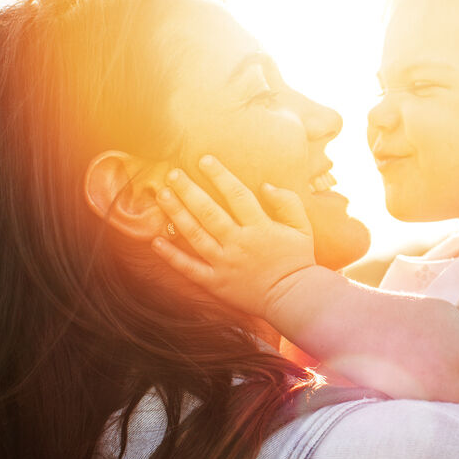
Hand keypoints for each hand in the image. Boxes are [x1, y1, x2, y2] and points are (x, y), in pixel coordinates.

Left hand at [151, 154, 315, 317]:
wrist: (293, 298)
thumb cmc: (298, 260)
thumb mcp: (303, 227)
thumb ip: (287, 203)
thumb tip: (265, 186)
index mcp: (260, 227)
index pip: (237, 195)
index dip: (220, 175)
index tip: (204, 160)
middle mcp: (239, 243)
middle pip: (209, 212)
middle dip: (189, 190)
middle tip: (173, 174)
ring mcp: (224, 264)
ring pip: (195, 235)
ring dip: (177, 214)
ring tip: (162, 195)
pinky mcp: (216, 283)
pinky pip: (189, 268)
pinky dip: (171, 255)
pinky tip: (155, 241)